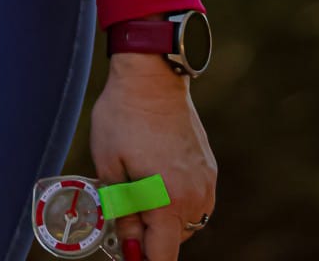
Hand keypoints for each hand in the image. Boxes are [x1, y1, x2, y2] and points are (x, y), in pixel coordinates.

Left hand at [89, 57, 216, 259]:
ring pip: (185, 222)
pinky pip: (194, 201)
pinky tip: (157, 177)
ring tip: (139, 187)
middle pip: (173, 240)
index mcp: (168, 200)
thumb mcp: (109, 166)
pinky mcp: (209, 169)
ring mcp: (205, 182)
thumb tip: (129, 244)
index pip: (163, 256)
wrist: (152, 76)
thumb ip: (122, 211)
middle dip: (150, 235)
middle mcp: (194, 196)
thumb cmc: (124, 116)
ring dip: (165, 218)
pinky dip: (176, 200)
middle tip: (125, 211)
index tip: (130, 253)